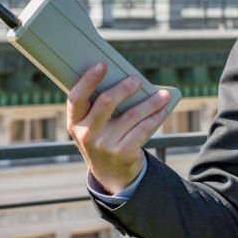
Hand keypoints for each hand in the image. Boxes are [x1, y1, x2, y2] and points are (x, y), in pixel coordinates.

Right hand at [67, 62, 172, 193]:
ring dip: (150, 102)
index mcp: (74, 122)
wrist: (111, 172)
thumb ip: (100, 106)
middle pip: (105, 102)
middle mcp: (86, 134)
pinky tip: (162, 110)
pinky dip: (154, 117)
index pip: (76, 97)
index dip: (88, 80)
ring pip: (131, 115)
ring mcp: (104, 145)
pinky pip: (142, 129)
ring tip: (163, 94)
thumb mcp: (93, 125)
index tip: (102, 64)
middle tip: (137, 79)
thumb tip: (127, 79)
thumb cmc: (103, 136)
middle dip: (124, 88)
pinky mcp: (122, 153)